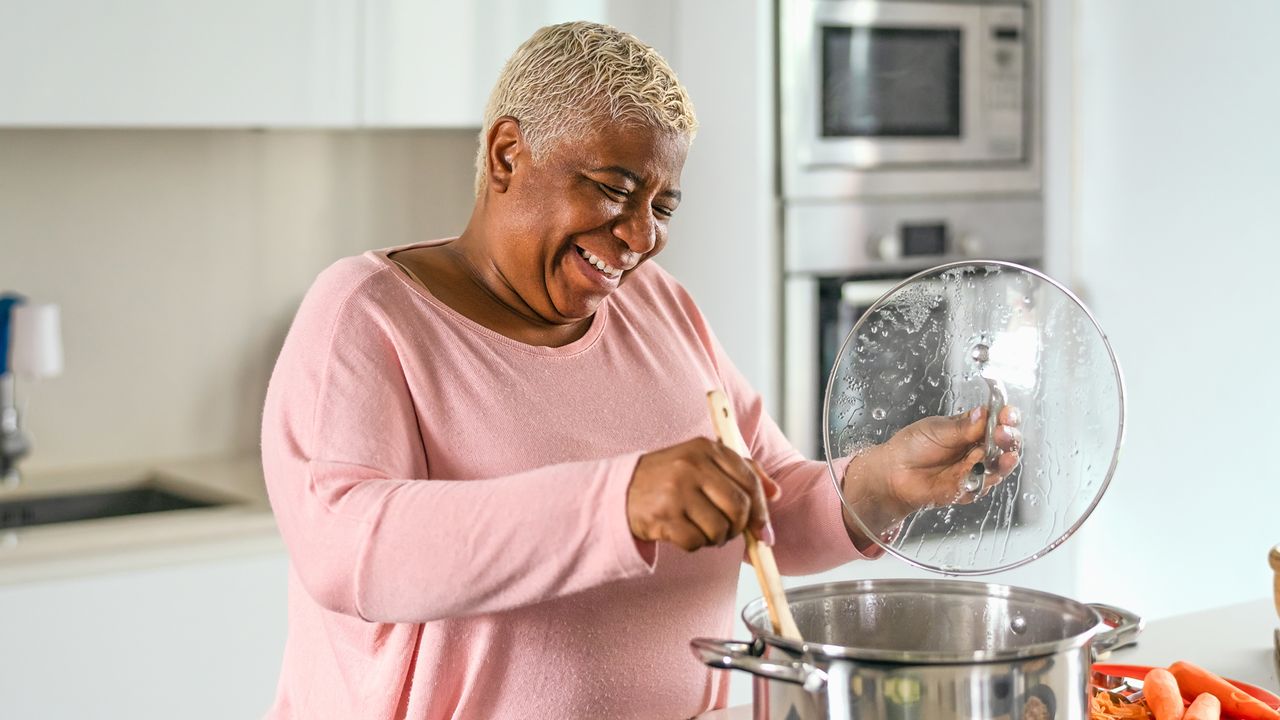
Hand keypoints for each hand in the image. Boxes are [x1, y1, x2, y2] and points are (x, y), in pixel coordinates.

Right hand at [629, 437, 779, 551]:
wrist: (619, 491)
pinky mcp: (663, 516)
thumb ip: (740, 471)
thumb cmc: (668, 478)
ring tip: (702, 530)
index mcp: (705, 448)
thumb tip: (775, 493)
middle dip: (740, 528)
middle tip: (730, 532)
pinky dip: (695, 545)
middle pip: (739, 507)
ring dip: (716, 538)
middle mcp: (691, 465)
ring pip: (720, 528)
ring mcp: (675, 491)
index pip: (749, 480)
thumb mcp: (702, 462)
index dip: (762, 509)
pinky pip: (696, 542)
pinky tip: (683, 533)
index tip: (765, 530)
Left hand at [841, 406, 1020, 539]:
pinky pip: (983, 485)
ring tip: (1004, 455)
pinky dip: (983, 478)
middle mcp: (979, 447)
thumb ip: (962, 427)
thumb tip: (984, 413)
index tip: (1007, 415)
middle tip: (1003, 433)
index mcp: (973, 427)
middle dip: (1009, 438)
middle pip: (1006, 444)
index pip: (998, 420)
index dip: (1007, 417)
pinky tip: (978, 471)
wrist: (893, 473)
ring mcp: (976, 469)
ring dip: (1004, 461)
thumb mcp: (937, 430)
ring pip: (1000, 466)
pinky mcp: (970, 488)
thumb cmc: (913, 446)